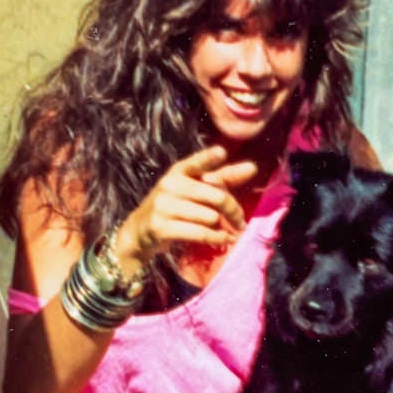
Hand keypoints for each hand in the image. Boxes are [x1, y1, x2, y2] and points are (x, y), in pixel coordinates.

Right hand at [116, 146, 258, 273]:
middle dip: (234, 211)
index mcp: (179, 171)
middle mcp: (170, 185)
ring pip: (210, 217)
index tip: (221, 152)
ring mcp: (164, 206)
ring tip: (225, 232)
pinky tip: (224, 240)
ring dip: (222, 228)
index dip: (208, 158)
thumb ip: (222, 178)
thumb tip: (253, 168)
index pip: (196, 163)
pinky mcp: (161, 227)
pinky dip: (217, 238)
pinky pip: (200, 233)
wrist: (140, 231)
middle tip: (241, 221)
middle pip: (217, 197)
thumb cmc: (175, 206)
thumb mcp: (193, 188)